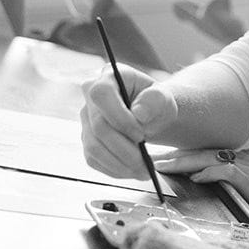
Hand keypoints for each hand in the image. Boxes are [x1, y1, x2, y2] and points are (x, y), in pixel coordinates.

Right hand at [80, 64, 178, 178]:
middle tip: (145, 163)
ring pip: (94, 147)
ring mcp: (86, 119)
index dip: (119, 118)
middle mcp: (90, 96)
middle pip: (98, 127)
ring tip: (143, 172)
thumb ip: (154, 101)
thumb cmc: (156, 103)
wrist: (151, 115)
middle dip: (123, 149)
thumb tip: (138, 115)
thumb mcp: (162, 98)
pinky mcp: (87, 139)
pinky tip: (132, 171)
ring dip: (120, 164)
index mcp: (108, 76)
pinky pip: (94, 159)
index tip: (140, 135)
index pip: (101, 95)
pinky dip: (114, 169)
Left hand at [158, 148, 248, 236]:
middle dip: (176, 157)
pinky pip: (226, 173)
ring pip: (209, 159)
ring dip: (184, 161)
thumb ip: (242, 197)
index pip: (207, 158)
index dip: (185, 159)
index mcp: (244, 166)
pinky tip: (195, 177)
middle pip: (202, 154)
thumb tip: (225, 205)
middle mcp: (243, 162)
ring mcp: (248, 170)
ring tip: (163, 165)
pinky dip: (209, 173)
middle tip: (152, 159)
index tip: (165, 162)